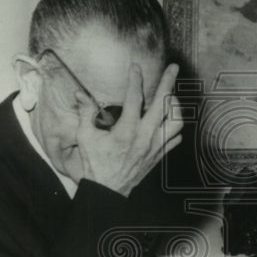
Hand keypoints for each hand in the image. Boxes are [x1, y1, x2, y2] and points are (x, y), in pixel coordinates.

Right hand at [64, 62, 182, 196]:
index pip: (135, 97)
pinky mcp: (159, 155)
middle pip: (164, 104)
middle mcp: (145, 136)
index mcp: (127, 130)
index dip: (135, 79)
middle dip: (169, 82)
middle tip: (173, 68)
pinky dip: (174, 127)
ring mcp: (155, 146)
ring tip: (170, 96)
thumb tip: (80, 93)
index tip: (135, 66)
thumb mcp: (85, 137)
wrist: (108, 190)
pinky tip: (168, 121)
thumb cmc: (95, 163)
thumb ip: (85, 113)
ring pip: (176, 121)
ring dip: (175, 106)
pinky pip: (175, 138)